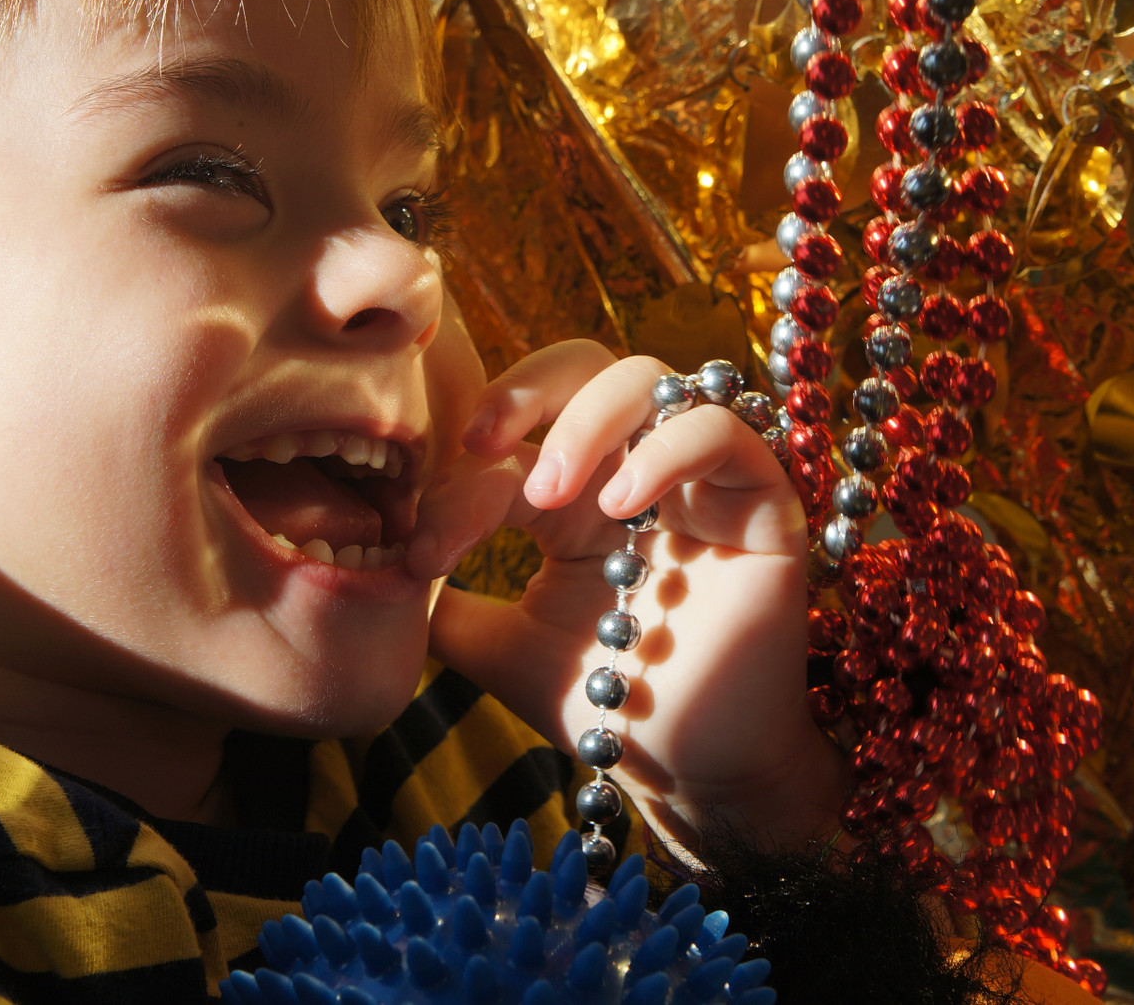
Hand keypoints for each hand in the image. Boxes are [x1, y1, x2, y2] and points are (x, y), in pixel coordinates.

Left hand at [409, 341, 847, 855]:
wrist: (688, 769)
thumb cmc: (601, 704)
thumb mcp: (499, 647)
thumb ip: (443, 601)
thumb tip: (370, 566)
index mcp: (573, 491)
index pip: (513, 435)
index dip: (456, 476)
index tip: (419, 550)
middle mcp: (635, 466)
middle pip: (585, 365)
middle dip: (525, 388)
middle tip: (481, 445)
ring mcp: (699, 478)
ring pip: (652, 378)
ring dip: (587, 418)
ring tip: (547, 492)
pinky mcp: (763, 501)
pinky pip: (725, 429)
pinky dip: (668, 448)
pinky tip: (623, 504)